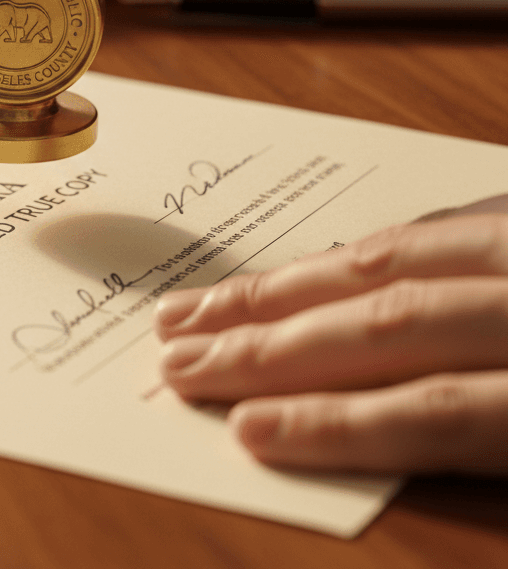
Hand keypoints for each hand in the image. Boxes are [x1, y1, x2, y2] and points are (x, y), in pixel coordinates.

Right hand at [155, 195, 507, 474]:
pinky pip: (432, 222)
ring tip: (200, 307)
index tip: (246, 430)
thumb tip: (367, 432)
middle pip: (390, 325)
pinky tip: (307, 266)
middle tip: (181, 360)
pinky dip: (356, 251)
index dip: (338, 426)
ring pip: (390, 260)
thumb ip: (489, 437)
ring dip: (283, 288)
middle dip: (271, 348)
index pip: (445, 411)